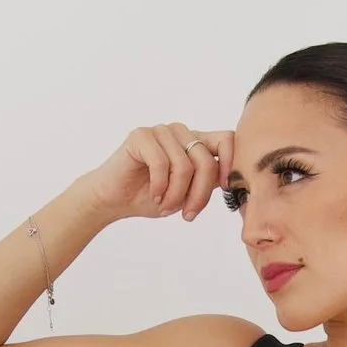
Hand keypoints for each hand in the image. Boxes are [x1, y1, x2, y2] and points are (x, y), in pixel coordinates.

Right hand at [87, 122, 233, 224]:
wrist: (113, 200)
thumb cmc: (150, 197)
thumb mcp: (188, 193)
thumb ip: (208, 182)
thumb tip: (234, 182)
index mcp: (196, 142)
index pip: (227, 139)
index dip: (230, 164)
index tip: (223, 189)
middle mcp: (181, 132)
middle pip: (206, 160)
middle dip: (199, 194)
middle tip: (188, 215)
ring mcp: (161, 131)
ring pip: (185, 165)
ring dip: (176, 194)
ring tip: (164, 206)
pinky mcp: (141, 135)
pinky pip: (161, 163)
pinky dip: (159, 187)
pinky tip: (154, 196)